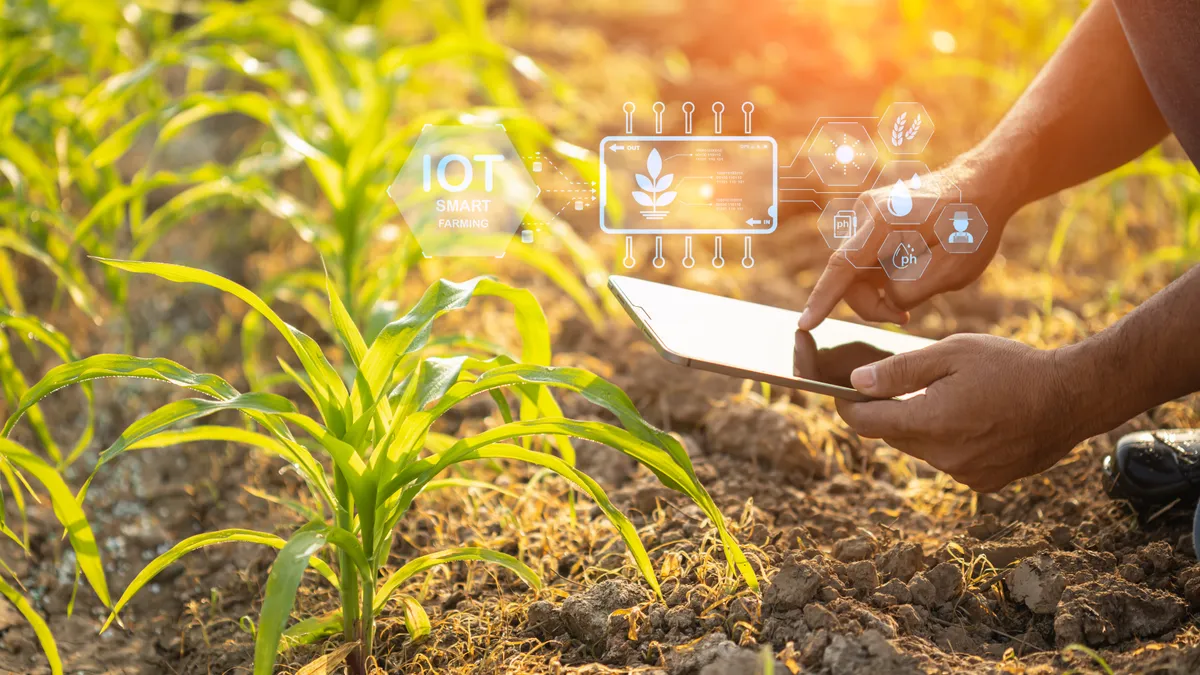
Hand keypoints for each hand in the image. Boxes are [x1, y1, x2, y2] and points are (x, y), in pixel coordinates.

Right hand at [797, 160, 1015, 329]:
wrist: (985, 184)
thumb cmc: (973, 225)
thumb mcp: (953, 269)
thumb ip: (912, 290)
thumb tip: (886, 297)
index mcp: (885, 222)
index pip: (842, 268)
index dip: (822, 300)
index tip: (805, 325)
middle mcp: (867, 212)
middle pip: (848, 274)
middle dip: (870, 302)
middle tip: (904, 317)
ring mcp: (868, 212)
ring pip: (856, 268)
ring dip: (878, 289)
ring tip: (914, 295)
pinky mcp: (874, 217)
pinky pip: (866, 257)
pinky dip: (882, 274)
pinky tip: (909, 273)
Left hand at [834, 334, 1078, 491]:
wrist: (1074, 398)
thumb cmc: (1013, 367)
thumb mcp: (953, 353)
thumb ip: (900, 370)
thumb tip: (856, 383)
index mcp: (930, 422)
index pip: (865, 423)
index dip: (846, 406)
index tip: (839, 392)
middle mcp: (943, 457)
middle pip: (892, 436)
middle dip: (888, 412)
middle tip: (896, 385)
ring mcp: (964, 474)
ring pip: (921, 449)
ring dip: (921, 426)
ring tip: (945, 397)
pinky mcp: (984, 483)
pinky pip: (949, 461)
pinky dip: (949, 441)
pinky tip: (972, 417)